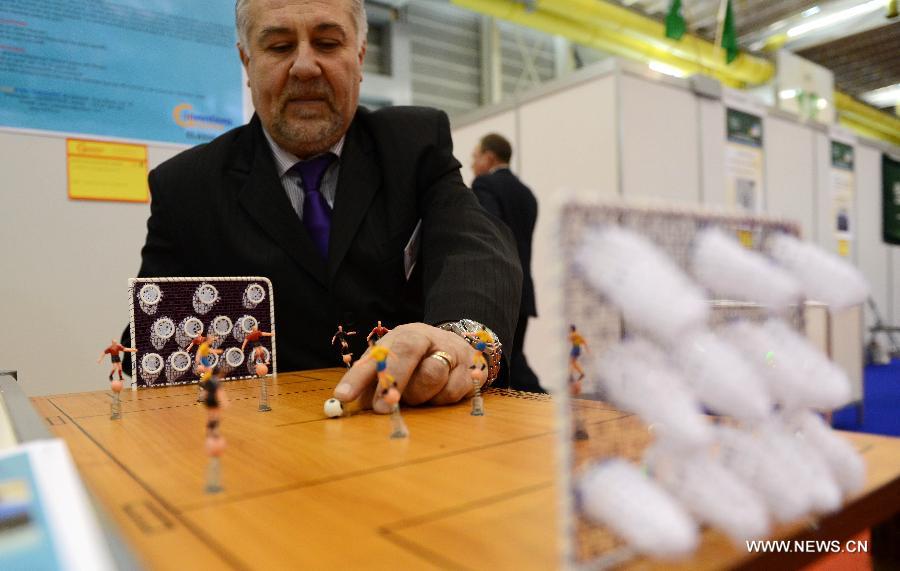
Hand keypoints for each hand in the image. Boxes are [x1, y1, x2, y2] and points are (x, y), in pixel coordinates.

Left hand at [333, 323, 476, 412]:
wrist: (459, 351)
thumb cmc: (417, 364)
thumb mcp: (392, 365)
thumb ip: (371, 381)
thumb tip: (347, 401)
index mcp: (403, 335)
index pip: (379, 352)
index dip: (359, 375)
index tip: (343, 396)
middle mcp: (428, 337)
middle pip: (408, 353)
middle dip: (393, 381)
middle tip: (382, 408)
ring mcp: (452, 352)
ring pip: (432, 376)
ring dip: (419, 394)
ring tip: (416, 396)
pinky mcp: (471, 370)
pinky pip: (452, 393)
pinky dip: (440, 400)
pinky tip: (437, 395)